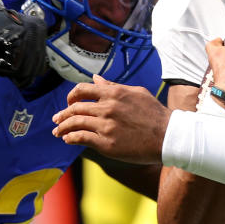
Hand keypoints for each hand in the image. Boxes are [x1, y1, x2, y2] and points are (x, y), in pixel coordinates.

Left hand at [52, 75, 170, 164]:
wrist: (168, 136)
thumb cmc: (154, 114)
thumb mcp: (136, 93)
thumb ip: (112, 87)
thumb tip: (95, 79)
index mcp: (114, 93)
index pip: (82, 89)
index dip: (71, 96)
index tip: (68, 103)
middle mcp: (108, 108)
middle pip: (75, 108)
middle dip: (62, 114)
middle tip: (56, 119)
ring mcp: (106, 126)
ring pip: (75, 123)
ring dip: (62, 127)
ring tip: (57, 132)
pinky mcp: (107, 144)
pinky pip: (82, 139)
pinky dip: (71, 138)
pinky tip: (68, 139)